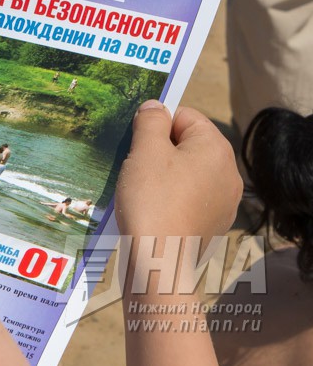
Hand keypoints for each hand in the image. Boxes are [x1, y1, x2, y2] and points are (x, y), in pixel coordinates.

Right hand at [116, 101, 240, 240]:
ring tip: (143, 191)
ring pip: (188, 173)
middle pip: (188, 145)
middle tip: (136, 167)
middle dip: (160, 151)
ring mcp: (225, 201)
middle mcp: (228, 172)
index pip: (185, 116)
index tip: (138, 144)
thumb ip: (151, 121)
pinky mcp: (214, 224)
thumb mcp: (145, 151)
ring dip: (165, 175)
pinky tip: (155, 211)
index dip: (157, 125)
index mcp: (216, 148)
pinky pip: (190, 199)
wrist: (160, 259)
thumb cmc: (152, 199)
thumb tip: (155, 106)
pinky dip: (172, 199)